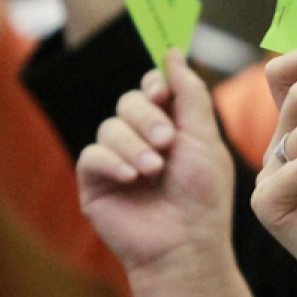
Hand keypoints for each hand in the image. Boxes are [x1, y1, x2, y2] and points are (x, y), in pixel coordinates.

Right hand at [78, 50, 236, 276]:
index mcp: (170, 128)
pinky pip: (91, 155)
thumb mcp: (204, 138)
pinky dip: (111, 161)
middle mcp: (141, 141)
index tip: (162, 92)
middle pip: (128, 102)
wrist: (186, 245)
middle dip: (147, 117)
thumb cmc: (203, 197)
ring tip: (153, 169)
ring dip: (133, 144)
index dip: (154, 85)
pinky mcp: (96, 183)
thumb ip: (189, 94)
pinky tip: (130, 177)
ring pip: (110, 126)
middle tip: (166, 142)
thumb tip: (172, 52)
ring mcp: (116, 161)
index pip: (152, 89)